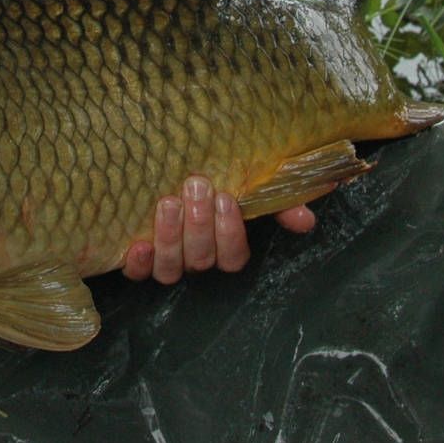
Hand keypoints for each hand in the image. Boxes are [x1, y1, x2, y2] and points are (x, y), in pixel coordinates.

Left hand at [120, 175, 314, 283]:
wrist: (161, 168)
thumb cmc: (209, 181)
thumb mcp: (244, 186)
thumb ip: (276, 204)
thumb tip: (306, 220)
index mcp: (223, 247)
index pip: (233, 257)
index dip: (230, 232)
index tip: (225, 198)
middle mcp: (196, 259)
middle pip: (202, 260)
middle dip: (199, 225)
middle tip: (196, 187)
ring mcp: (166, 262)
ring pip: (171, 269)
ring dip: (171, 237)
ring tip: (169, 203)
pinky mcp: (136, 260)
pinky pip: (137, 274)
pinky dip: (139, 263)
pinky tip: (139, 243)